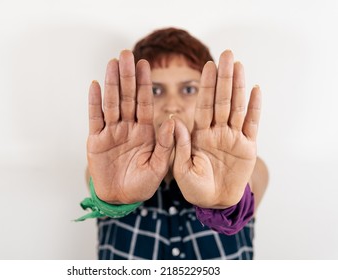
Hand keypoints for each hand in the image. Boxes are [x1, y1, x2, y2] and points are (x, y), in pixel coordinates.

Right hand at [87, 50, 174, 203]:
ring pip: (111, 103)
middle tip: (126, 55)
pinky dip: (94, 103)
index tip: (145, 64)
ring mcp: (111, 132)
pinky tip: (95, 86)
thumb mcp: (159, 166)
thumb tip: (170, 120)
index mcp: (146, 132)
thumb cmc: (143, 184)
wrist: (122, 198)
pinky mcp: (96, 141)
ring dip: (111, 83)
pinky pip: (95, 118)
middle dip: (127, 77)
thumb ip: (165, 144)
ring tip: (112, 63)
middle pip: (127, 97)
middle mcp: (128, 127)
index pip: (145, 102)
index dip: (144, 84)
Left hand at [172, 50, 260, 207]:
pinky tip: (256, 89)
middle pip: (221, 100)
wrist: (213, 202)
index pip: (203, 106)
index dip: (206, 86)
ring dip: (239, 87)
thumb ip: (179, 145)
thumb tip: (174, 121)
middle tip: (227, 54)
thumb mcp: (182, 168)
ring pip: (237, 107)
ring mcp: (233, 137)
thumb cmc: (194, 187)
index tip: (207, 66)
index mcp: (199, 134)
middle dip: (224, 78)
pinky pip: (252, 124)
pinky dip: (254, 108)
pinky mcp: (247, 147)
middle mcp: (216, 131)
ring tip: (240, 65)